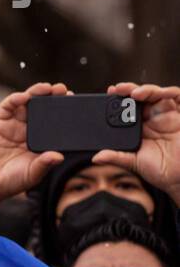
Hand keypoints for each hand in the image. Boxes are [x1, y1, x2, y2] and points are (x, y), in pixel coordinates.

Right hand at [0, 82, 67, 226]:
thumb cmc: (11, 181)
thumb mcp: (33, 174)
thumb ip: (44, 164)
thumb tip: (59, 156)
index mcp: (39, 141)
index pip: (54, 122)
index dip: (64, 112)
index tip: (75, 105)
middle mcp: (27, 130)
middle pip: (42, 108)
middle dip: (53, 97)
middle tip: (64, 90)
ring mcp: (12, 125)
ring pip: (26, 103)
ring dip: (36, 93)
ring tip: (47, 88)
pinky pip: (7, 106)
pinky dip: (16, 99)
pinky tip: (24, 97)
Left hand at [95, 83, 179, 204]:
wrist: (179, 177)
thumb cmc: (159, 170)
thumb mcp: (134, 163)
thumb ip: (116, 157)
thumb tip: (95, 157)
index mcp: (137, 126)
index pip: (126, 107)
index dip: (118, 99)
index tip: (108, 93)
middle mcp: (151, 118)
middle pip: (139, 97)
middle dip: (128, 90)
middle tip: (117, 89)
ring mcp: (166, 114)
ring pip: (155, 94)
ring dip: (145, 89)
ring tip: (135, 93)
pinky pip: (176, 97)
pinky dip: (169, 91)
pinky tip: (161, 92)